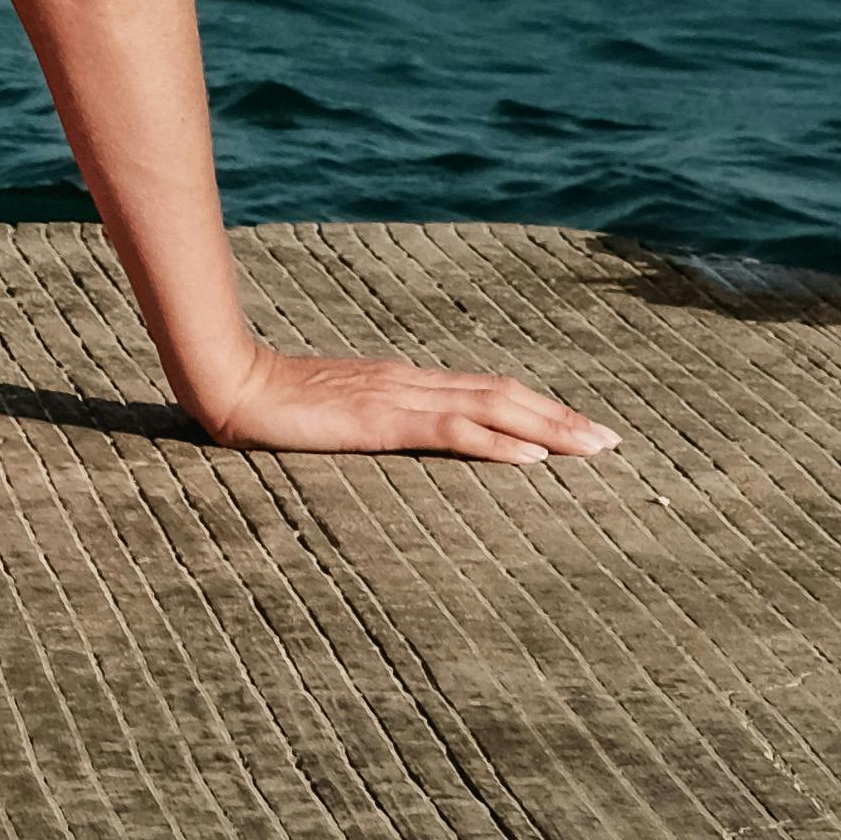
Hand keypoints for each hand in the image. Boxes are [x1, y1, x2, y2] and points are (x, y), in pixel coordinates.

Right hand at [192, 349, 617, 463]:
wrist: (230, 382)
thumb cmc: (270, 403)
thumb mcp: (331, 414)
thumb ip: (367, 419)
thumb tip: (397, 435)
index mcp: (401, 382)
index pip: (484, 391)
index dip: (535, 406)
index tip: (577, 427)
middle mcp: (410, 382)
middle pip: (502, 394)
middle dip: (561, 417)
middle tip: (611, 441)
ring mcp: (398, 398)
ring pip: (492, 408)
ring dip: (549, 428)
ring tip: (593, 448)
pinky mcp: (382, 420)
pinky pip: (452, 431)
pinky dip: (499, 442)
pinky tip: (533, 458)